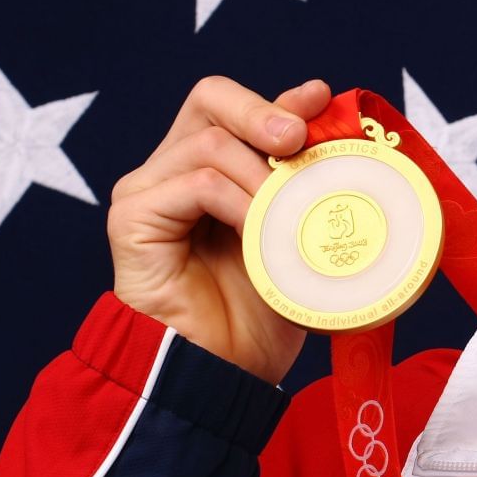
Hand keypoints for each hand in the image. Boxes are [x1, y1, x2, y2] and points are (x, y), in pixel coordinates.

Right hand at [108, 75, 331, 383]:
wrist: (222, 377)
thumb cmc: (259, 316)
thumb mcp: (296, 239)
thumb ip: (305, 189)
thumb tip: (343, 139)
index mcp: (211, 171)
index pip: (236, 110)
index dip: (279, 99)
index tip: (322, 99)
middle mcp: (172, 172)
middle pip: (209, 100)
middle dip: (262, 111)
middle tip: (299, 140)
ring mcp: (148, 193)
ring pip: (209, 143)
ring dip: (262, 176)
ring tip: (288, 215)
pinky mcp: (133, 219)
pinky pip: (194, 183)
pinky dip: (238, 201)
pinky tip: (260, 232)